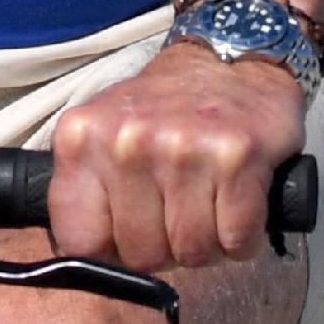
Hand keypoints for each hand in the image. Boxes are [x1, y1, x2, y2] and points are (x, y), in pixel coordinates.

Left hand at [48, 45, 309, 271]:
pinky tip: (237, 203)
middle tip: (178, 211)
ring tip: (209, 204)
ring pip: (191, 252)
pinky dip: (244, 236)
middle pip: (142, 256)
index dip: (111, 252)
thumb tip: (88, 267)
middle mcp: (127, 142)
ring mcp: (182, 148)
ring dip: (207, 243)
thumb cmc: (165, 110)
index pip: (80, 244)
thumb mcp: (103, 136)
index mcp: (82, 138)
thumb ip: (85, 192)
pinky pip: (237, 239)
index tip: (128, 234)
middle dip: (165, 248)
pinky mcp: (236, 156)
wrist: (230, 57)